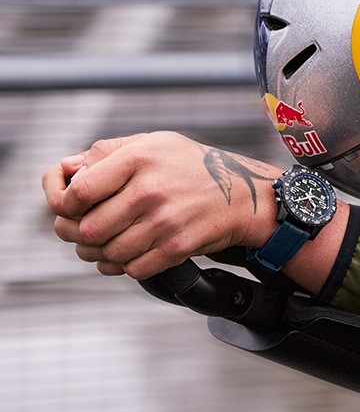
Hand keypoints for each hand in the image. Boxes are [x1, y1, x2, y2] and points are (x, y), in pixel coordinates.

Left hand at [43, 131, 281, 278]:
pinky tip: (130, 254)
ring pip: (108, 253)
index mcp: (138, 158)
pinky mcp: (177, 248)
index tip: (72, 207)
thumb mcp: (153, 142)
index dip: (64, 204)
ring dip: (101, 254)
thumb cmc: (194, 167)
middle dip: (79, 235)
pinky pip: (133, 269)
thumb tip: (67, 171)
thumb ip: (106, 152)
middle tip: (85, 231)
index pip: (78, 192)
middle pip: (88, 229)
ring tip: (108, 243)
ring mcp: (164, 222)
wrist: (244, 195)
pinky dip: (125, 266)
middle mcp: (149, 190)